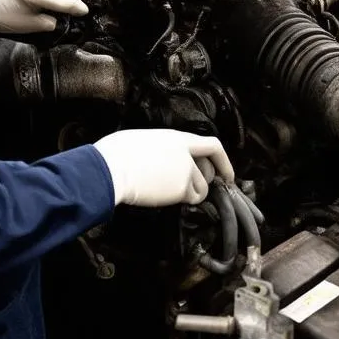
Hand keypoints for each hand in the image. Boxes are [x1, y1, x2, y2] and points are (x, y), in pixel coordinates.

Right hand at [94, 129, 234, 206]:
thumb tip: (161, 158)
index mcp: (177, 138)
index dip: (223, 161)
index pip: (211, 146)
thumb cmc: (118, 153)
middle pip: (210, 169)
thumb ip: (162, 149)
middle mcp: (186, 154)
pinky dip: (186, 201)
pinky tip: (169, 197)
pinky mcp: (180, 189)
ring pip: (202, 188)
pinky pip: (192, 198)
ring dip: (193, 193)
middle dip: (206, 180)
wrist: (112, 168)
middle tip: (192, 186)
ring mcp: (185, 171)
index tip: (226, 173)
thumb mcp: (144, 140)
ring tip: (171, 192)